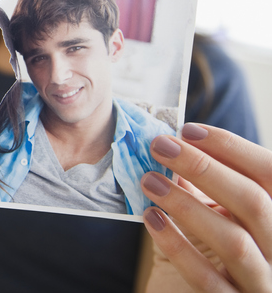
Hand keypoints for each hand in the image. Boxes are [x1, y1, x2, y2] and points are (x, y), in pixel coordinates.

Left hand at [140, 123, 271, 291]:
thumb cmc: (220, 248)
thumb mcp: (224, 213)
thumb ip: (208, 185)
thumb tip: (172, 146)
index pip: (270, 174)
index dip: (232, 148)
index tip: (188, 130)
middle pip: (254, 202)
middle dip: (204, 167)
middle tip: (161, 145)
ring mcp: (263, 283)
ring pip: (233, 242)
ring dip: (186, 205)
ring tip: (149, 180)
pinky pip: (207, 280)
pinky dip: (177, 247)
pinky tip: (151, 218)